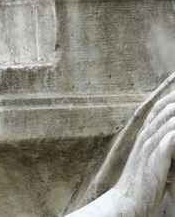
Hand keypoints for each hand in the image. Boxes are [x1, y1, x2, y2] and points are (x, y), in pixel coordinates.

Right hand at [110, 88, 174, 215]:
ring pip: (169, 119)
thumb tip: (168, 139)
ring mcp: (148, 146)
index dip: (170, 95)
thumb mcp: (149, 162)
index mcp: (144, 135)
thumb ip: (159, 148)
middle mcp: (145, 136)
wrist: (127, 202)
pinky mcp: (155, 158)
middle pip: (165, 108)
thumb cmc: (141, 186)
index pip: (158, 108)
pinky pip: (171, 138)